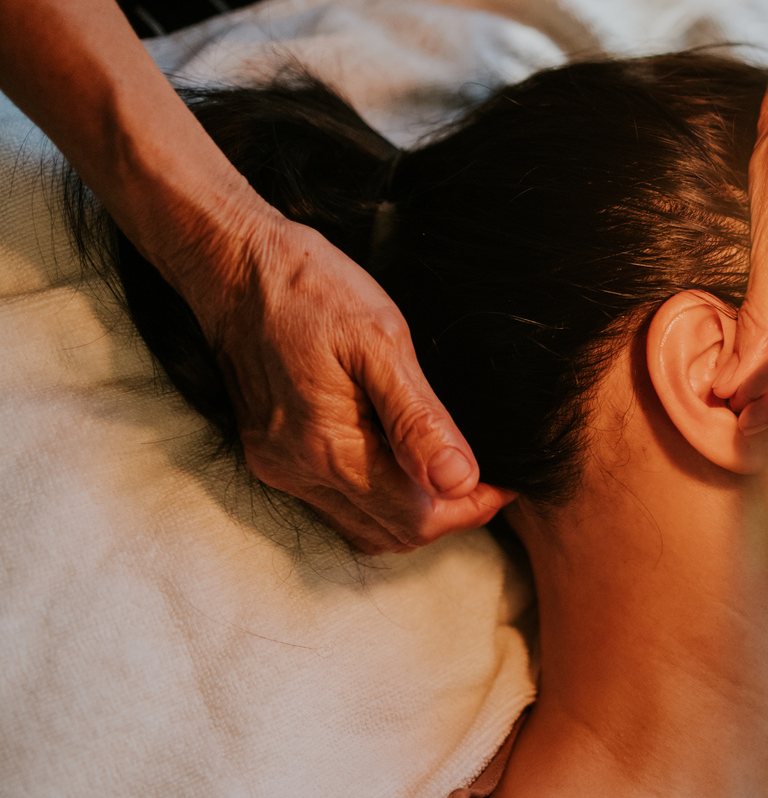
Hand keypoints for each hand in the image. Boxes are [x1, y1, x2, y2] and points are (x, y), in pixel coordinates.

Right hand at [187, 215, 513, 553]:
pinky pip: (335, 504)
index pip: (416, 518)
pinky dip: (378, 498)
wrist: (233, 264)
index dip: (469, 509)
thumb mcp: (380, 341)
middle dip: (447, 515)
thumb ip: (418, 418)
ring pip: (363, 526)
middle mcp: (297, 471)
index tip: (504, 482)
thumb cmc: (312, 291)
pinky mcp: (270, 456)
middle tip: (486, 479)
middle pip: (391, 532)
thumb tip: (459, 480)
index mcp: (328, 447)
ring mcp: (279, 467)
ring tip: (451, 473)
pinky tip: (403, 465)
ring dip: (413, 513)